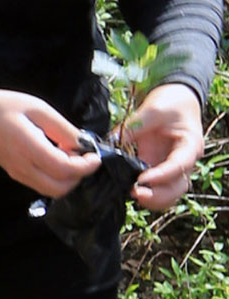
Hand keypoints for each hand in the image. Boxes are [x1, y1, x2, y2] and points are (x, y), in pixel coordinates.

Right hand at [0, 88, 101, 197]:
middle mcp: (22, 167)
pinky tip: (56, 158)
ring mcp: (18, 174)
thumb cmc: (6, 107)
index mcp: (28, 147)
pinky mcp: (16, 175)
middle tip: (82, 156)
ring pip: (52, 191)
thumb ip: (63, 128)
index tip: (94, 154)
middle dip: (79, 175)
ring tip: (68, 156)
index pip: (64, 169)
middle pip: (60, 188)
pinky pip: (42, 185)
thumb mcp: (39, 108)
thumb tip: (85, 144)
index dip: (85, 166)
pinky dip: (56, 178)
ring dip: (68, 178)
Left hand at [121, 83, 205, 210]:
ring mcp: (173, 167)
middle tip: (135, 192)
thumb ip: (133, 126)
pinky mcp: (160, 169)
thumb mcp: (153, 110)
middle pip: (178, 186)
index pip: (179, 165)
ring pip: (170, 192)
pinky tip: (130, 189)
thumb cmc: (170, 103)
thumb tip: (109, 142)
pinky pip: (158, 188)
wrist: (177, 100)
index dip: (162, 175)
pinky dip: (148, 193)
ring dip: (154, 199)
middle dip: (159, 194)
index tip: (142, 179)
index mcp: (189, 146)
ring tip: (132, 194)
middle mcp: (184, 161)